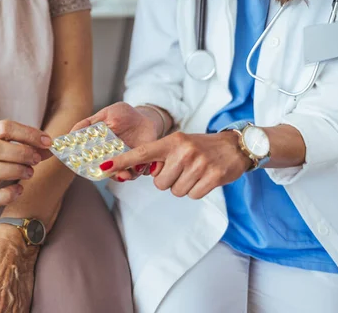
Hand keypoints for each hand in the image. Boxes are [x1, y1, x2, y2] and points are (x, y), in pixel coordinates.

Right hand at [0, 120, 52, 211]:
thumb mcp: (3, 151)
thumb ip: (27, 148)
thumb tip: (51, 148)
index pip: (4, 127)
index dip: (28, 133)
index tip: (47, 142)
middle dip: (21, 153)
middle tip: (36, 160)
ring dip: (16, 171)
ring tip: (28, 173)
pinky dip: (8, 194)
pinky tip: (19, 191)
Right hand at [71, 102, 158, 180]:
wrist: (146, 117)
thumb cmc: (123, 115)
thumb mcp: (105, 114)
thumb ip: (87, 124)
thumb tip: (70, 134)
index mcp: (101, 149)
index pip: (91, 161)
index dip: (87, 165)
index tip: (84, 166)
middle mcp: (112, 158)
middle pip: (106, 171)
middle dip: (106, 173)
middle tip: (106, 170)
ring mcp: (126, 161)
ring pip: (122, 174)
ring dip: (122, 175)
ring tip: (124, 173)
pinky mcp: (140, 162)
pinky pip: (138, 171)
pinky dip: (138, 171)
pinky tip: (139, 166)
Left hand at [99, 131, 251, 198]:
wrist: (234, 146)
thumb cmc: (201, 147)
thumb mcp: (179, 144)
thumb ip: (161, 156)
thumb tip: (144, 170)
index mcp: (171, 141)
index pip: (141, 153)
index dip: (121, 161)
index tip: (103, 167)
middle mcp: (182, 151)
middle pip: (160, 183)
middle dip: (169, 181)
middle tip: (183, 169)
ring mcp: (198, 164)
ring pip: (176, 191)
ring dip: (184, 186)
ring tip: (195, 172)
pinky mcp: (212, 177)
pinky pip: (192, 195)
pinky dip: (197, 191)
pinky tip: (204, 178)